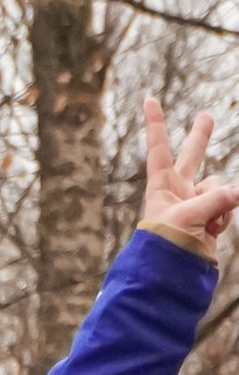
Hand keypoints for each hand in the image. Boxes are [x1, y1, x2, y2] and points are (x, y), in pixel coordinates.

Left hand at [138, 95, 238, 261]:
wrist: (169, 274)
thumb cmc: (167, 243)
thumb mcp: (190, 216)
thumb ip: (217, 199)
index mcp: (161, 185)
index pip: (159, 148)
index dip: (155, 124)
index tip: (148, 100)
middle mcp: (177, 191)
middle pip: (192, 157)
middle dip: (201, 138)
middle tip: (206, 116)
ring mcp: (194, 203)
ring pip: (218, 187)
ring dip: (219, 201)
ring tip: (208, 222)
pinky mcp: (209, 218)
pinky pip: (226, 206)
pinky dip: (224, 217)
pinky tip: (212, 230)